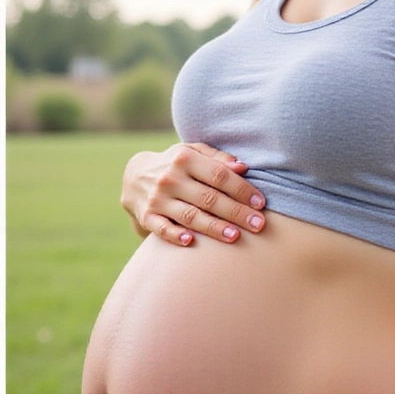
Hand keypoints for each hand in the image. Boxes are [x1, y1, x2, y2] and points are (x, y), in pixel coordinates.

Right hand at [121, 142, 265, 245]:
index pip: (219, 176)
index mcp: (184, 159)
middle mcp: (170, 178)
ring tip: (235, 236)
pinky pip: (161, 228)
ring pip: (190, 215)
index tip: (260, 203)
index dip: (242, 190)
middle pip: (209, 198)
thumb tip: (242, 168)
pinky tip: (190, 241)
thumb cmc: (174, 164)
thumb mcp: (192, 152)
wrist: (134, 175)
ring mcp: (157, 198)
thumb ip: (217, 158)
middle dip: (236, 212)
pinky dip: (174, 235)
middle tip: (258, 224)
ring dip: (213, 227)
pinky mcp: (147, 216)